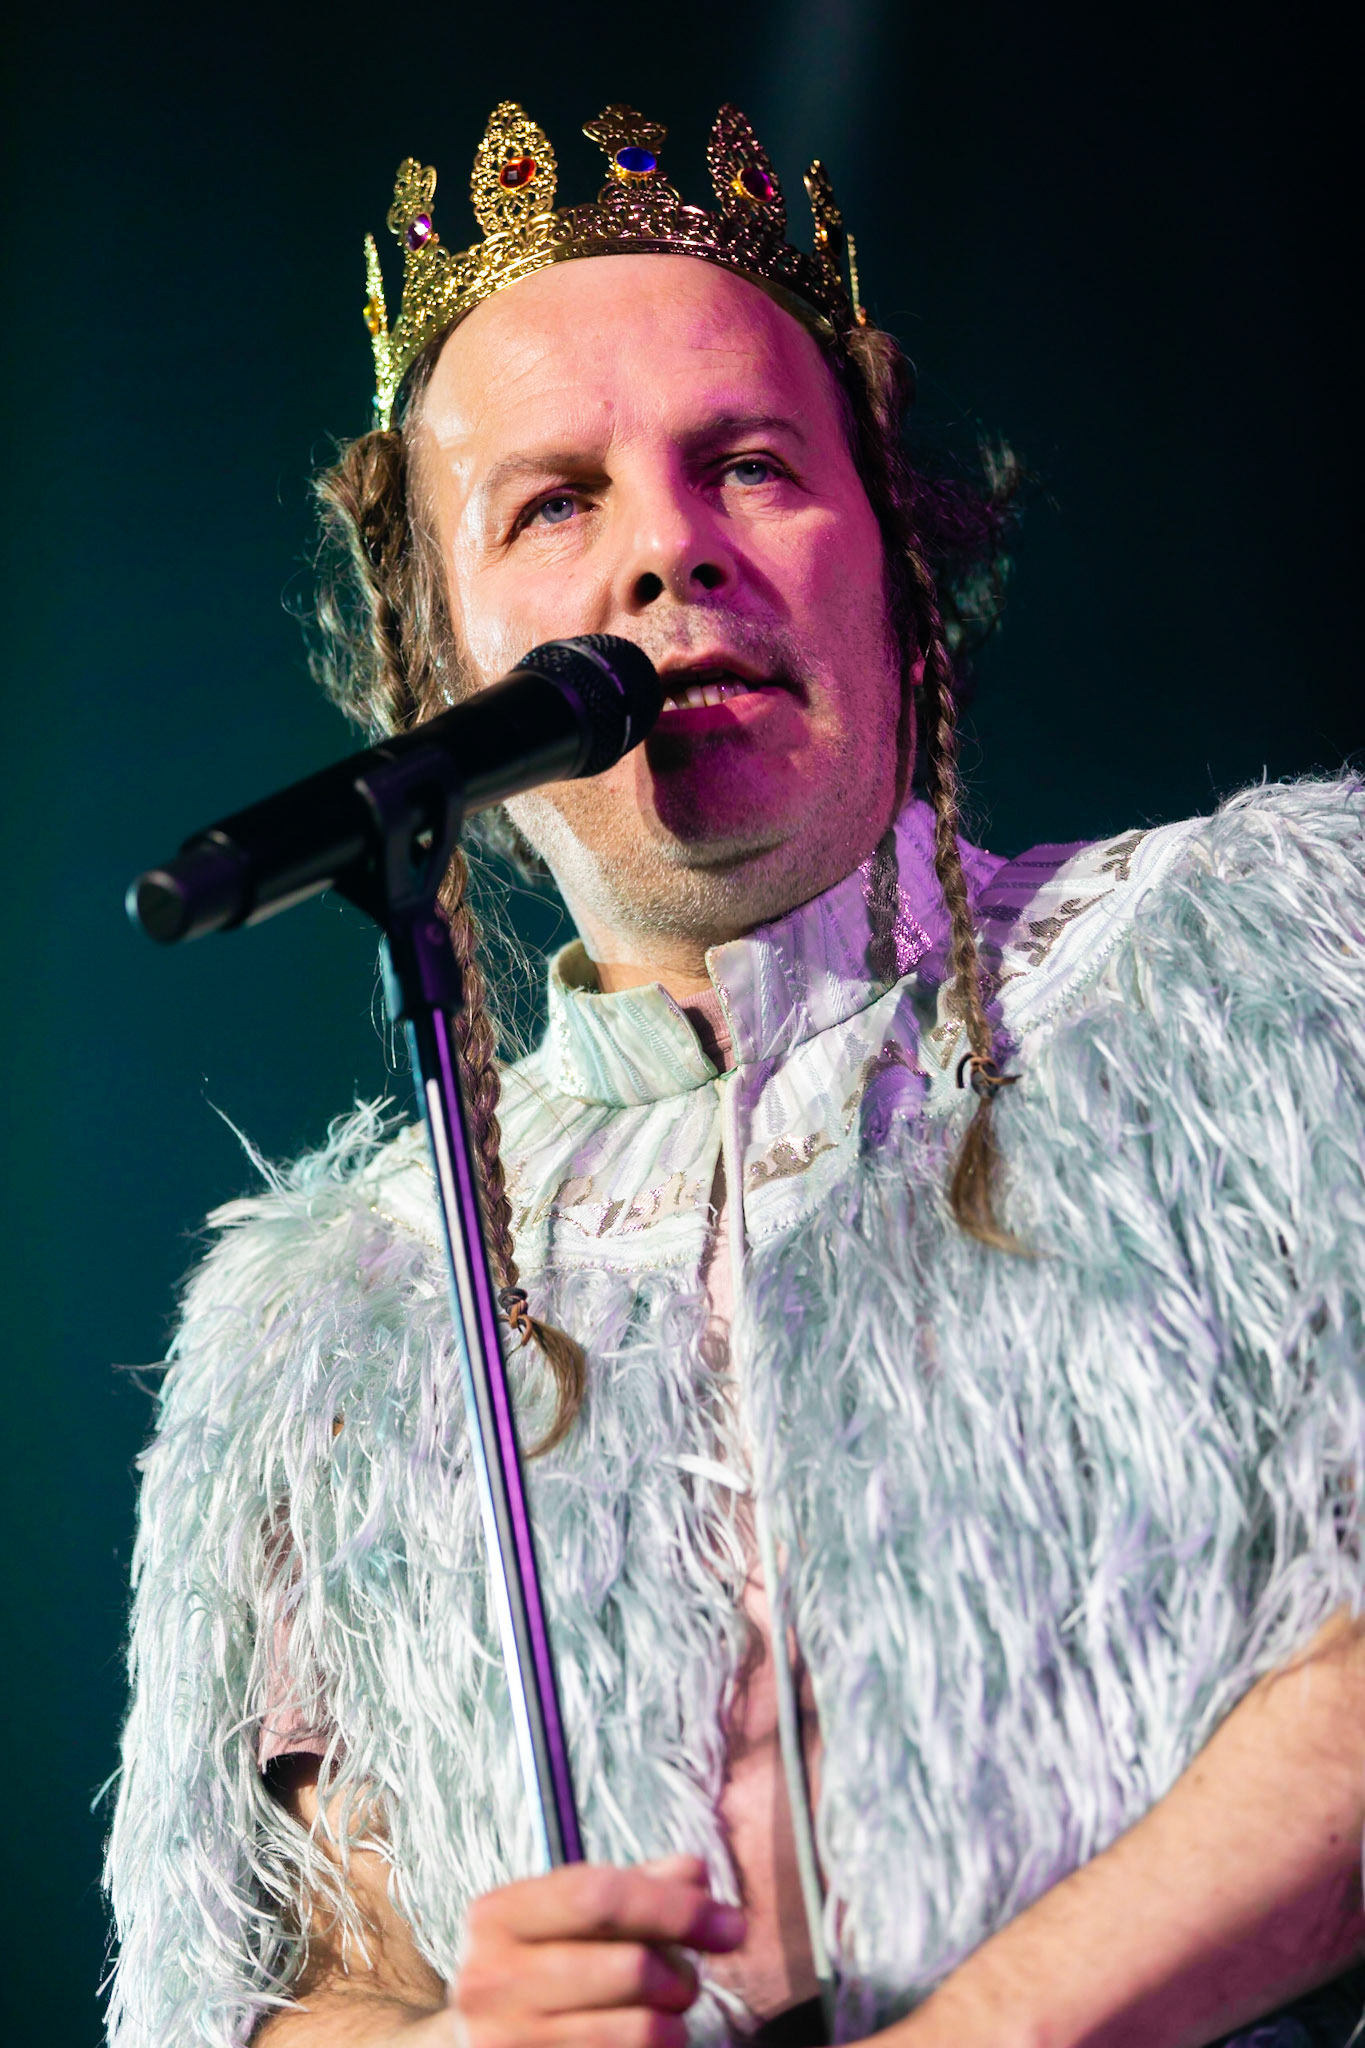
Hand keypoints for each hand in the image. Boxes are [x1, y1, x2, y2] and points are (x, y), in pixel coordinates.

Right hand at [444, 1853, 746, 2045]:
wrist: (474, 2046)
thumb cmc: (536, 1972)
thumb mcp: (567, 1918)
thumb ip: (634, 1887)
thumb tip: (696, 1874)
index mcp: (497, 1916)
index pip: (600, 1896)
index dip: (676, 1907)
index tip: (729, 1923)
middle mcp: (491, 1980)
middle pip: (630, 1966)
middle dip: (682, 1972)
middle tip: (690, 1979)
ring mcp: (506, 2043)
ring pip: (640, 2029)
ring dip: (673, 2023)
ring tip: (663, 2016)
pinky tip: (642, 2045)